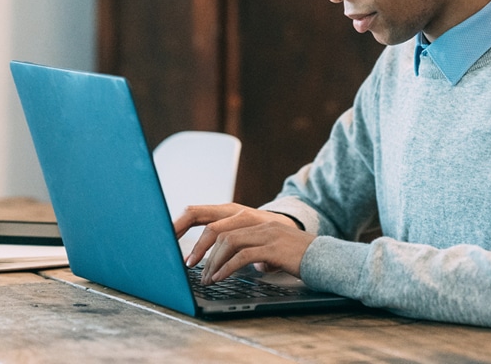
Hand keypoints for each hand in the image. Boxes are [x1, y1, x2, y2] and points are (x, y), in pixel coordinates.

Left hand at [173, 203, 314, 283]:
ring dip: (212, 262)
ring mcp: (264, 230)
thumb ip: (241, 244)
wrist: (321, 254)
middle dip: (196, 247)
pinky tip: (221, 277)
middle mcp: (254, 218)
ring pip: (227, 241)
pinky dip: (227, 268)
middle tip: (188, 265)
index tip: (169, 238)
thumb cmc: (289, 252)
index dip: (185, 222)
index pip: (208, 212)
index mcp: (246, 216)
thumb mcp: (261, 242)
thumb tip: (214, 258)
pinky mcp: (272, 246)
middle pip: (214, 226)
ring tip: (206, 278)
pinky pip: (243, 255)